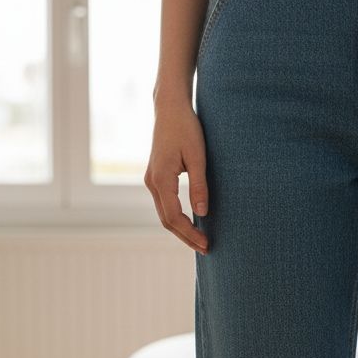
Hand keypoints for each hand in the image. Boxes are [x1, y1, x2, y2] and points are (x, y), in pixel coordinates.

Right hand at [144, 100, 209, 253]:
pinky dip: (176, 217)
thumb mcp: (198, 156)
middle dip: (185, 236)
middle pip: (166, 220)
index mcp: (161, 179)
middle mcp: (152, 182)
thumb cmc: (186, 128)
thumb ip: (199, 185)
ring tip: (200, 240)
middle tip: (205, 248)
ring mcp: (151, 179)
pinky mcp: (156, 176)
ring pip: (164, 214)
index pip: (174, 216)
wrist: (170, 108)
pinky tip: (191, 223)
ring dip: (181, 229)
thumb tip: (201, 213)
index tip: (206, 243)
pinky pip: (164, 204)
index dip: (190, 233)